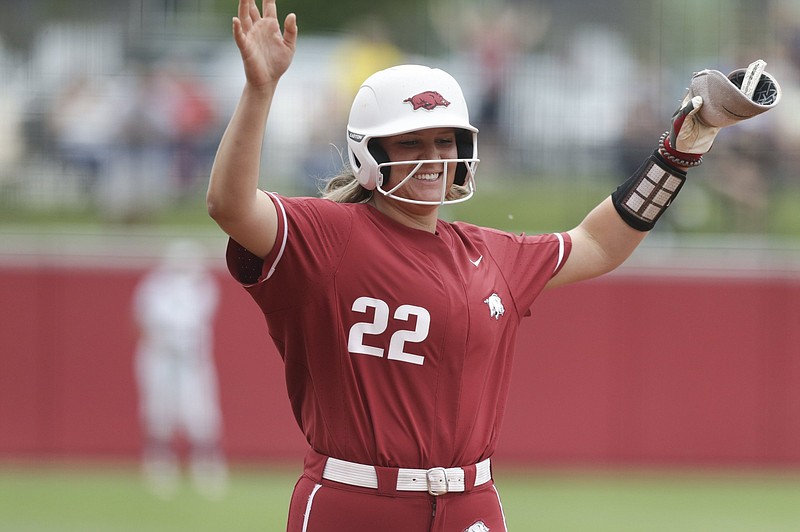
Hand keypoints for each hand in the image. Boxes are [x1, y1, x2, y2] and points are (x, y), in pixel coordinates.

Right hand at [233, 0, 297, 88]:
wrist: (268, 81)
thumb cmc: (278, 64)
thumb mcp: (290, 46)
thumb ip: (291, 31)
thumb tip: (292, 14)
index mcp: (270, 26)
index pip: (268, 6)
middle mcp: (259, 28)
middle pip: (252, 8)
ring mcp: (251, 36)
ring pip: (244, 17)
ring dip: (243, 6)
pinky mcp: (246, 47)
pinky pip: (240, 36)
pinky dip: (237, 28)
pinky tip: (236, 20)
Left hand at [661, 60, 780, 166]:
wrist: (686, 151)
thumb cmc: (678, 135)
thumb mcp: (680, 122)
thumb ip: (687, 111)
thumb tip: (699, 99)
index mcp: (689, 103)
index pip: (697, 88)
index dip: (703, 81)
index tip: (710, 74)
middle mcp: (700, 106)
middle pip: (711, 93)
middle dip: (718, 86)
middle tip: (728, 79)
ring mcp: (709, 113)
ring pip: (719, 101)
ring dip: (727, 96)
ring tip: (736, 88)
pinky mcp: (717, 121)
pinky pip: (726, 112)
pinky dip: (732, 107)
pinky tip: (740, 102)